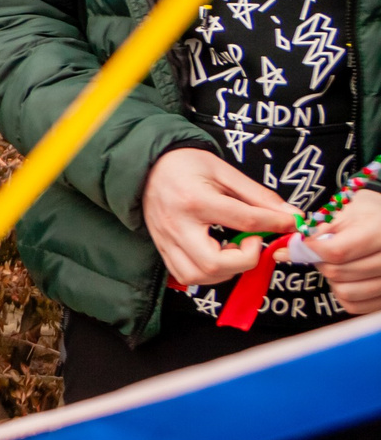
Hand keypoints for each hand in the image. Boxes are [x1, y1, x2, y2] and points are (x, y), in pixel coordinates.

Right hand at [140, 147, 296, 288]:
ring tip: (234, 250)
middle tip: (251, 240)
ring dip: (226, 270)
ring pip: (198, 275)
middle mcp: (177, 225)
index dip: (276, 224)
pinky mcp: (162, 248)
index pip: (245, 220)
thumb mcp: (225, 171)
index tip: (290, 224)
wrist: (147, 165)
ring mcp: (166, 240)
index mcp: (195, 200)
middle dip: (245, 259)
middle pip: (215, 263)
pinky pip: (185, 274)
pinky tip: (217, 256)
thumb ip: (259, 196)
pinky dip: (207, 273)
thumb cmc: (187, 164)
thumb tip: (291, 216)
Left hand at [302, 190, 380, 313]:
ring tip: (339, 263)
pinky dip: (344, 293)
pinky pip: (354, 305)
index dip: (310, 250)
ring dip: (333, 280)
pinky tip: (349, 277)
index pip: (336, 251)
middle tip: (322, 252)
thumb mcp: (349, 211)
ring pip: (345, 292)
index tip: (298, 245)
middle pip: (338, 272)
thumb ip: (320, 230)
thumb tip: (286, 250)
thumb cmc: (370, 215)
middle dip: (321, 262)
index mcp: (379, 232)